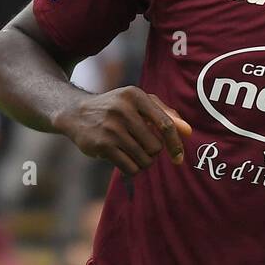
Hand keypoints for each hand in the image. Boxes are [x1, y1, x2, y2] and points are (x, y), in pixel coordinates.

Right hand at [55, 86, 191, 174]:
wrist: (76, 113)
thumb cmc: (117, 108)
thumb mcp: (140, 103)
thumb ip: (166, 114)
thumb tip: (188, 132)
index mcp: (136, 95)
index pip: (166, 124)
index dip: (175, 144)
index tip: (178, 157)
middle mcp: (123, 109)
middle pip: (155, 146)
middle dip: (152, 152)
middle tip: (142, 146)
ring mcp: (110, 128)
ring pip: (144, 159)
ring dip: (143, 162)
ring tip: (133, 152)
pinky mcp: (101, 145)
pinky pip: (130, 167)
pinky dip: (132, 169)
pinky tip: (124, 159)